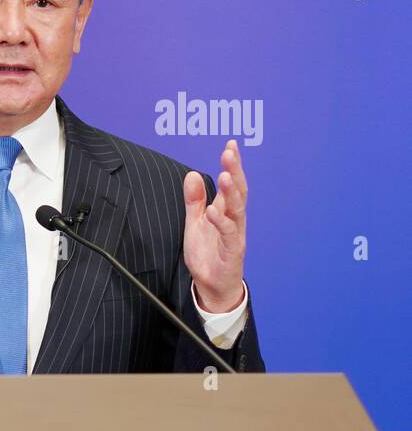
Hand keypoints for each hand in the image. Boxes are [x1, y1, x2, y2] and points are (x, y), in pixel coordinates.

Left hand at [183, 139, 246, 313]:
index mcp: (227, 212)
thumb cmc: (208, 254)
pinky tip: (213, 211)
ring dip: (231, 192)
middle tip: (230, 152)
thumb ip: (194, 200)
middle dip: (235, 171)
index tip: (231, 144)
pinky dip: (221, 221)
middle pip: (238, 191)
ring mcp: (235, 236)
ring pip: (237, 210)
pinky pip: (228, 234)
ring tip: (225, 175)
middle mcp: (235, 220)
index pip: (232, 184)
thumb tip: (192, 174)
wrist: (211, 286)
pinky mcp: (232, 252)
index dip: (233, 165)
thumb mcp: (195, 223)